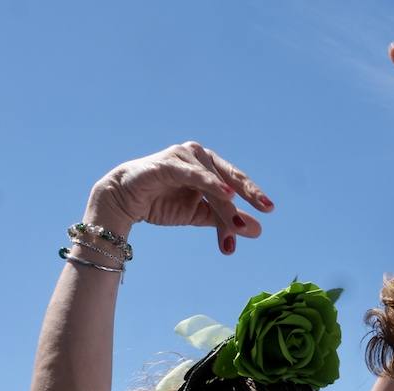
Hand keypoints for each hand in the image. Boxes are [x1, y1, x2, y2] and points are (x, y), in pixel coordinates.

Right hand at [85, 142, 271, 255]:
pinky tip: (226, 193)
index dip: (252, 196)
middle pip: (230, 178)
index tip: (269, 211)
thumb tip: (258, 230)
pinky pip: (193, 173)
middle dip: (249, 194)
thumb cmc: (162, 203)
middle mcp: (199, 156)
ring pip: (212, 181)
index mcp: (209, 167)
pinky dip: (209, 182)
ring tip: (238, 225)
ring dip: (225, 205)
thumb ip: (226, 220)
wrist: (124, 202)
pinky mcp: (168, 162)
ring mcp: (183, 156)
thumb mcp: (200, 215)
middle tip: (267, 208)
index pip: (235, 183)